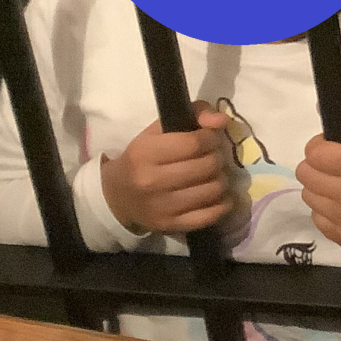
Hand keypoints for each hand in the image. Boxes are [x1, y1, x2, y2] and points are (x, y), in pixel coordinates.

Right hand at [100, 102, 233, 234]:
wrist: (117, 197)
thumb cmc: (143, 158)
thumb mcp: (159, 130)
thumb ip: (194, 114)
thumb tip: (221, 120)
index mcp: (146, 153)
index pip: (195, 143)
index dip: (211, 138)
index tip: (210, 138)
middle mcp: (153, 181)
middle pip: (209, 166)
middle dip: (217, 157)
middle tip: (212, 157)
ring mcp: (163, 207)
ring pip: (214, 189)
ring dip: (220, 179)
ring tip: (212, 175)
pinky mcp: (172, 226)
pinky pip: (212, 214)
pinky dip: (222, 203)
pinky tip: (217, 196)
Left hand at [297, 113, 340, 269]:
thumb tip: (326, 110)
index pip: (316, 152)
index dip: (319, 146)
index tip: (330, 148)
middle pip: (305, 173)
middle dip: (316, 166)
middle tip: (332, 169)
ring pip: (307, 195)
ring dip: (319, 189)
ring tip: (338, 189)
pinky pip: (315, 217)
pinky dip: (325, 210)